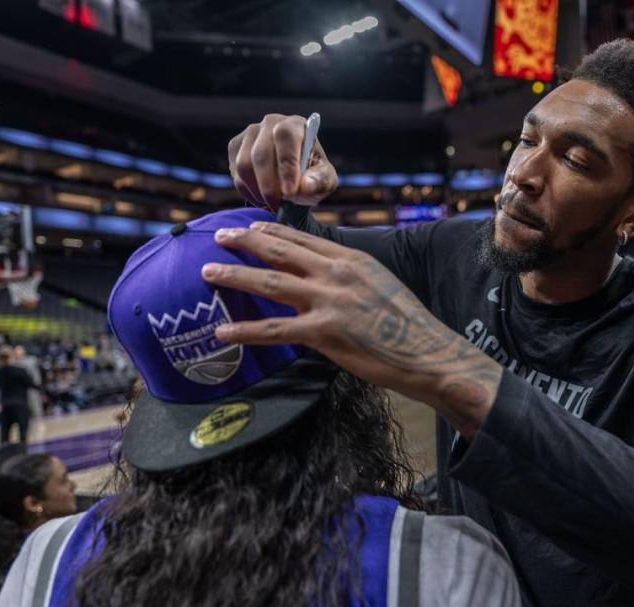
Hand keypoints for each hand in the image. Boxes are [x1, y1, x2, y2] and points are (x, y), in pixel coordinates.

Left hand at [201, 222, 502, 437]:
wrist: (426, 351)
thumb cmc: (407, 325)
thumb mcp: (381, 284)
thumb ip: (351, 276)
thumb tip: (327, 277)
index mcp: (351, 259)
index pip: (303, 238)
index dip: (272, 232)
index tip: (250, 228)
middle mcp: (337, 273)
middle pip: (280, 251)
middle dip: (245, 243)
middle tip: (219, 237)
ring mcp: (328, 301)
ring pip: (270, 283)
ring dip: (235, 276)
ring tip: (207, 273)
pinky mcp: (324, 331)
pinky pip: (275, 329)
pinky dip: (245, 330)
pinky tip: (223, 332)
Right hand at [227, 114, 338, 210]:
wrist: (294, 175)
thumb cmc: (312, 174)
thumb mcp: (325, 179)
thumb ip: (319, 181)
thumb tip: (305, 186)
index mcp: (295, 125)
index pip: (285, 137)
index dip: (286, 165)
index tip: (290, 192)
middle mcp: (270, 123)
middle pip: (261, 154)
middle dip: (269, 187)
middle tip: (278, 207)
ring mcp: (249, 134)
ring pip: (244, 165)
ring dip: (257, 191)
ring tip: (272, 204)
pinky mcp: (235, 148)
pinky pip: (236, 174)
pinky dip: (248, 192)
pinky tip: (262, 198)